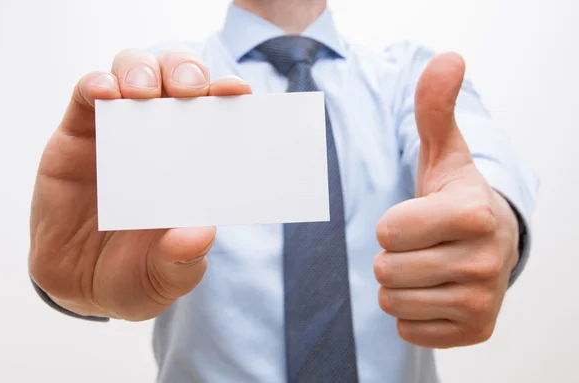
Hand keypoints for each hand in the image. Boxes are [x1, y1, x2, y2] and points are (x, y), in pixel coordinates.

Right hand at [29, 49, 251, 320]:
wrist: (78, 285)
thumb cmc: (135, 274)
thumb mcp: (164, 278)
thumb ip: (182, 261)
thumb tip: (200, 234)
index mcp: (196, 163)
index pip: (218, 114)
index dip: (229, 96)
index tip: (238, 93)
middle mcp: (163, 136)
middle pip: (179, 78)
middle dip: (187, 71)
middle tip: (190, 89)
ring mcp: (121, 130)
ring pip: (135, 72)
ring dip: (142, 71)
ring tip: (142, 92)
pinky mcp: (79, 132)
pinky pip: (86, 93)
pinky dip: (95, 84)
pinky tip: (103, 93)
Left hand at [373, 53, 519, 347]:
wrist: (491, 242)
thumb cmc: (455, 196)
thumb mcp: (442, 153)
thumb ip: (434, 109)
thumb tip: (446, 58)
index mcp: (472, 213)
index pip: (387, 232)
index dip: (392, 224)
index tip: (418, 218)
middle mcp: (485, 262)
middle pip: (386, 270)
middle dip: (393, 255)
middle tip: (423, 244)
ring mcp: (483, 302)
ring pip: (393, 302)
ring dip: (401, 284)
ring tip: (430, 266)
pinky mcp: (476, 332)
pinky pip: (407, 328)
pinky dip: (413, 312)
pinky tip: (437, 291)